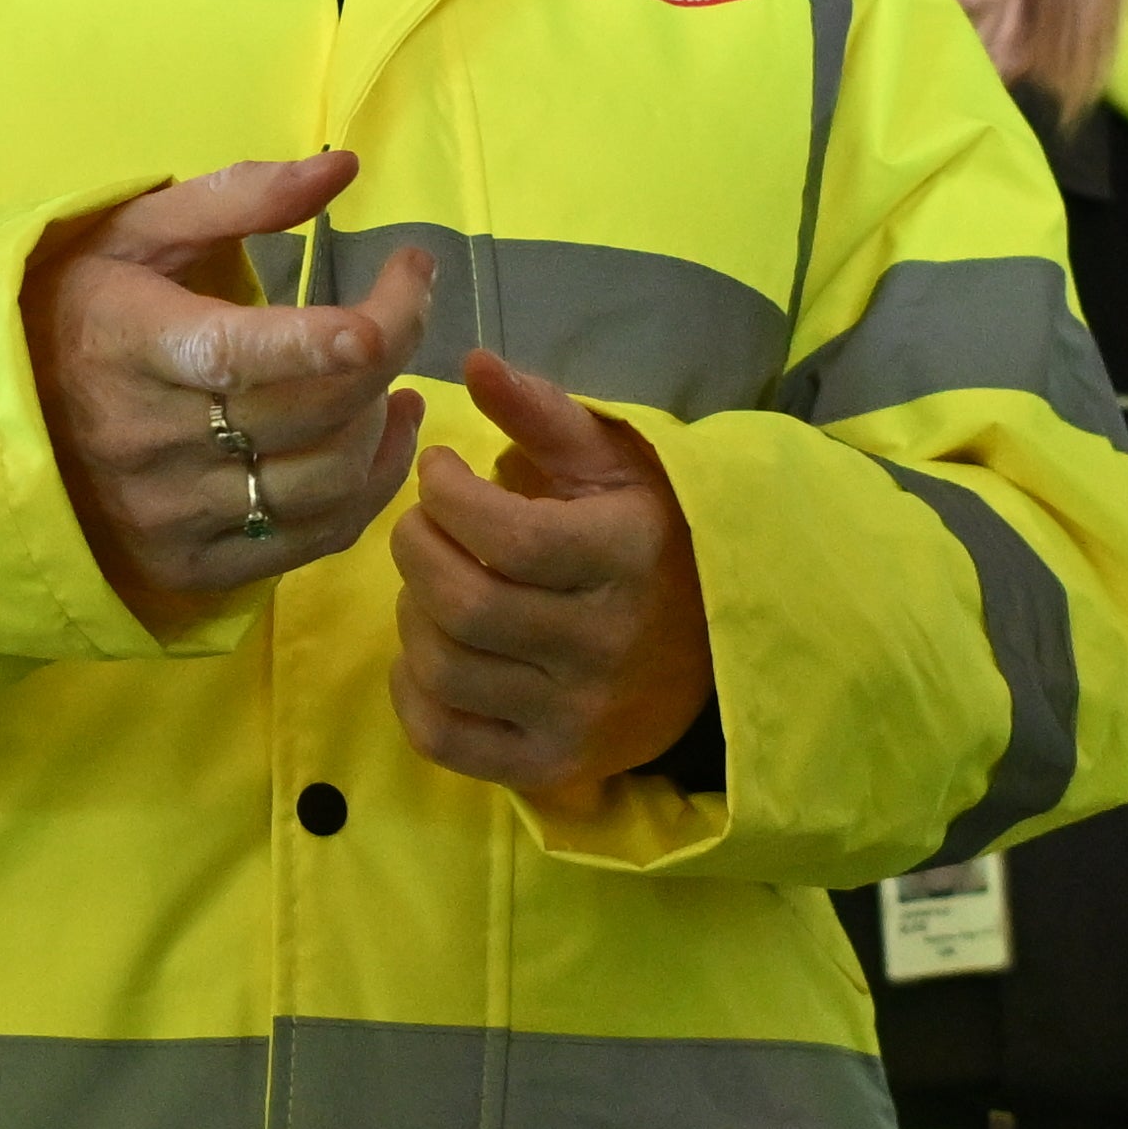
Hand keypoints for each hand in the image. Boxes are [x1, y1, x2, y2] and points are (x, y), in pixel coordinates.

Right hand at [32, 151, 446, 618]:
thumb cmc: (74, 306)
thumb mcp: (133, 231)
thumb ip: (238, 197)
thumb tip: (342, 167)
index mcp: (129, 344)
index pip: (237, 353)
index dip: (325, 335)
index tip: (398, 291)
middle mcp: (147, 440)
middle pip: (308, 411)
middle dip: (391, 348)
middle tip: (408, 301)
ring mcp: (169, 514)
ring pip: (325, 481)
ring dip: (385, 423)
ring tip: (394, 377)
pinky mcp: (189, 567)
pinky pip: (315, 539)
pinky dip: (371, 486)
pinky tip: (382, 437)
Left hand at [392, 344, 718, 793]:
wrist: (715, 650)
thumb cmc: (649, 538)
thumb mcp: (614, 465)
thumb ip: (544, 415)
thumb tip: (474, 363)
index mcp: (626, 557)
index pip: (508, 536)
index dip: (447, 498)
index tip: (439, 471)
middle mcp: (605, 643)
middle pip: (463, 604)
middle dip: (415, 549)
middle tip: (419, 524)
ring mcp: (577, 713)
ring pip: (445, 669)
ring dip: (411, 614)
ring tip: (430, 582)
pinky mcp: (550, 765)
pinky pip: (445, 739)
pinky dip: (411, 692)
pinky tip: (425, 652)